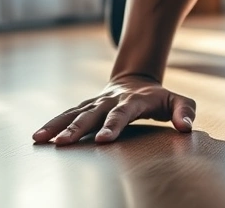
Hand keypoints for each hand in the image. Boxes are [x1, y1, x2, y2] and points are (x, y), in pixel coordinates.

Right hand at [32, 75, 195, 145]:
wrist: (137, 80)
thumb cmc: (159, 98)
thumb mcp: (178, 101)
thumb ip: (185, 111)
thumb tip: (186, 127)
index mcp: (133, 100)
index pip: (123, 113)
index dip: (113, 125)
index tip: (104, 140)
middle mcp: (111, 100)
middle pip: (93, 114)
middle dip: (78, 128)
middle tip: (64, 143)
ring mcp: (96, 102)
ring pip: (75, 113)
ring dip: (58, 125)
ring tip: (41, 139)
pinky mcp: (86, 106)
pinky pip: (67, 114)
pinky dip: (53, 124)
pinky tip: (38, 136)